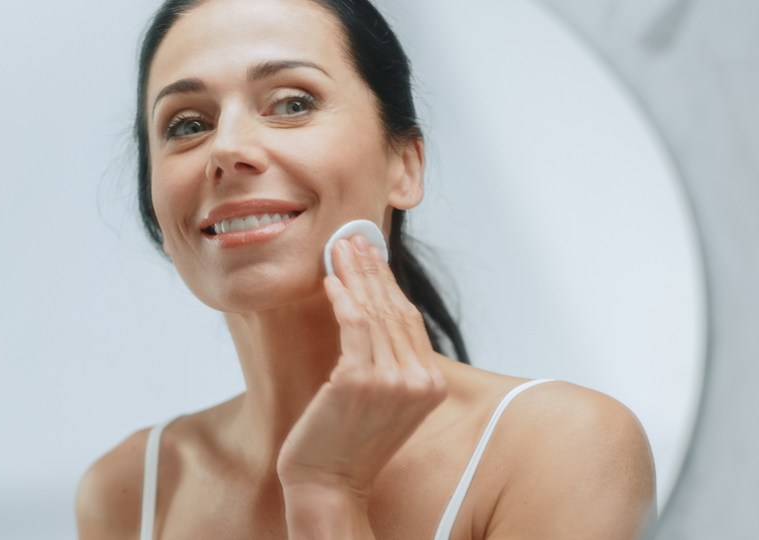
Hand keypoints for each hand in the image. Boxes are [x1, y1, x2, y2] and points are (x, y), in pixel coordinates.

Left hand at [277, 235, 447, 506]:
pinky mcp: (360, 380)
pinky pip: (353, 325)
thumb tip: (376, 314)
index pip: (409, 319)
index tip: (372, 255)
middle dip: (371, 270)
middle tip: (352, 239)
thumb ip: (390, 364)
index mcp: (431, 384)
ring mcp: (393, 381)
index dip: (389, 283)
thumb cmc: (346, 443)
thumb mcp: (383, 400)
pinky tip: (330, 281)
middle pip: (394, 309)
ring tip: (338, 250)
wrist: (328, 484)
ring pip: (374, 313)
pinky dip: (341, 298)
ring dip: (354, 275)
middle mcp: (419, 381)